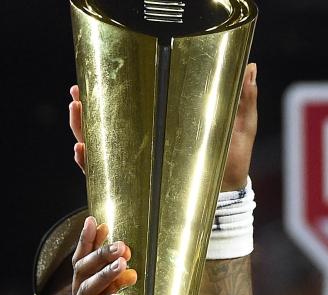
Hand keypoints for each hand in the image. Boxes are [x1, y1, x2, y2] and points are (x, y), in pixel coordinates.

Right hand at [68, 62, 257, 189]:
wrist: (230, 195)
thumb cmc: (232, 159)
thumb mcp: (239, 126)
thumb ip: (243, 98)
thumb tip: (250, 67)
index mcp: (163, 126)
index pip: (130, 106)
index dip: (108, 92)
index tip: (93, 77)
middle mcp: (145, 145)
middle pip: (104, 124)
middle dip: (85, 108)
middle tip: (77, 93)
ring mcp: (138, 165)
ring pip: (99, 146)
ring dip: (82, 129)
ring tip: (77, 112)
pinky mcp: (136, 187)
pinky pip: (104, 177)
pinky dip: (90, 164)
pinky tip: (83, 150)